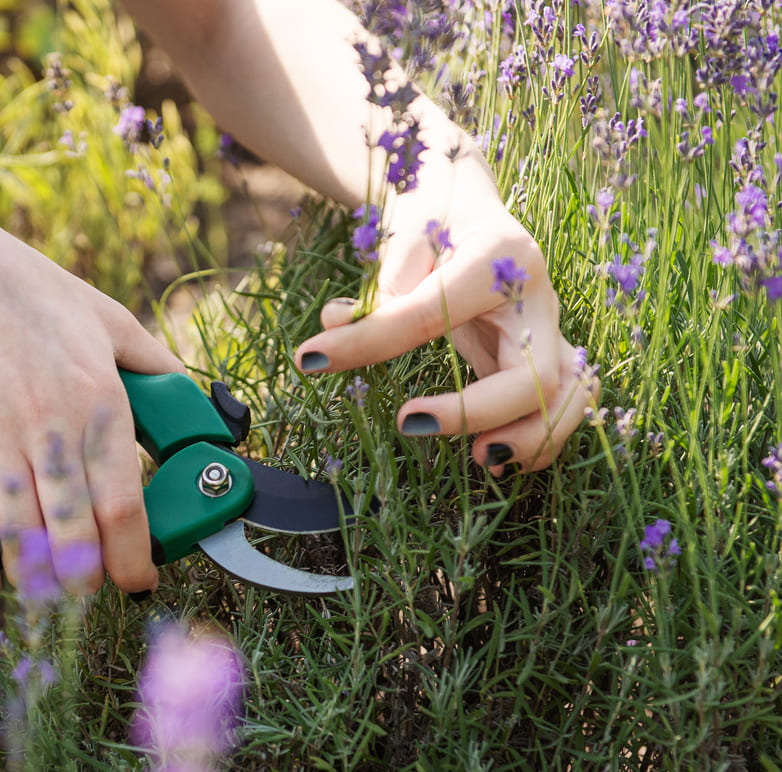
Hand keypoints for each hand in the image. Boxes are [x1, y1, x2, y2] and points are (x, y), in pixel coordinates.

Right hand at [0, 201, 183, 600]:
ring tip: (47, 593)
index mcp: (100, 397)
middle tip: (91, 591)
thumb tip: (192, 396)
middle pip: (76, 533)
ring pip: (21, 537)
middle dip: (88, 581)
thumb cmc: (29, 291)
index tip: (139, 580)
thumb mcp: (108, 317)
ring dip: (37, 581)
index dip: (134, 558)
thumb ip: (153, 362)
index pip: (123, 502)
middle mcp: (52, 424)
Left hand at [294, 143, 595, 474]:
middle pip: (535, 375)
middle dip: (478, 412)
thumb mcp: (403, 230)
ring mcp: (546, 330)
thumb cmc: (433, 213)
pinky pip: (557, 405)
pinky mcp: (538, 356)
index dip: (369, 342)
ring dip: (531, 438)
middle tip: (408, 422)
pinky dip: (536, 437)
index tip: (312, 359)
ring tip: (479, 460)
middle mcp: (538, 298)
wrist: (466, 202)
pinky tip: (490, 455)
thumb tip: (334, 326)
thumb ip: (379, 281)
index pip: (432, 313)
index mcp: (500, 256)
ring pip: (568, 398)